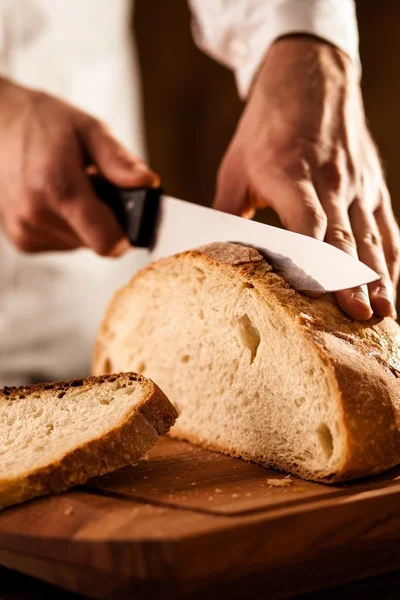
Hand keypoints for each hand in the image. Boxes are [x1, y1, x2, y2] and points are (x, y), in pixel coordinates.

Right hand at [0, 78, 157, 255]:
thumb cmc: (43, 122)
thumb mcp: (89, 129)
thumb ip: (119, 161)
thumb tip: (148, 183)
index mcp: (57, 188)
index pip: (107, 242)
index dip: (127, 233)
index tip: (129, 214)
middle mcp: (37, 215)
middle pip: (96, 243)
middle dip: (104, 218)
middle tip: (93, 186)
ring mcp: (25, 230)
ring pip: (80, 244)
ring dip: (84, 221)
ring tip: (70, 187)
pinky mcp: (21, 240)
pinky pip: (62, 243)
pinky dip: (67, 225)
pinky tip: (54, 199)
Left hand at [215, 36, 399, 319]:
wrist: (308, 75)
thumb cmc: (267, 125)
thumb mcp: (236, 167)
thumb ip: (225, 213)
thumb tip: (208, 254)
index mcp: (292, 176)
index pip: (309, 228)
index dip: (315, 265)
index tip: (318, 298)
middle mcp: (331, 182)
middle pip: (346, 241)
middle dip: (353, 283)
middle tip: (359, 319)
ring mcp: (357, 183)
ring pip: (372, 237)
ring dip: (379, 278)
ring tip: (383, 314)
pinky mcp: (372, 184)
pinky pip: (386, 225)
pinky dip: (390, 256)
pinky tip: (392, 282)